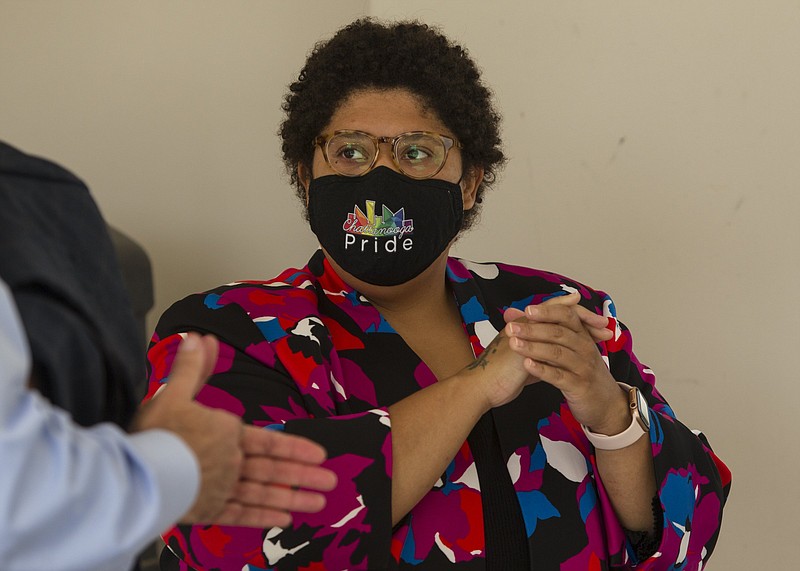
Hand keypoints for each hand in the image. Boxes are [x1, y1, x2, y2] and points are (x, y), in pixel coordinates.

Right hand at [133, 333, 336, 526]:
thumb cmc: (156, 431)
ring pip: (263, 494)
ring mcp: (222, 488)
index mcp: (227, 433)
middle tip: (331, 483)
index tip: (320, 455)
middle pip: (273, 470)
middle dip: (304, 476)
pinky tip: (283, 521)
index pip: (269, 441)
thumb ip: (192, 367)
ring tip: (318, 505)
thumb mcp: (174, 392)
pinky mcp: (207, 511)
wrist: (139, 472)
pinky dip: (262, 518)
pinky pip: (240, 515)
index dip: (296, 448)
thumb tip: (200, 337)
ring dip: (292, 499)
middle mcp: (231, 462)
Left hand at [502, 293, 628, 432]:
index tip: (527, 310)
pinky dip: (542, 369)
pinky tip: (527, 364)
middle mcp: (585, 347)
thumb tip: (512, 313)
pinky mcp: (579, 386)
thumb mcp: (566, 348)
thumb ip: (542, 329)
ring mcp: (583, 367)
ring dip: (533, 347)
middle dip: (533, 328)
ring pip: (557, 353)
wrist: (606, 404)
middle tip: (511, 327)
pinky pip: (558, 376)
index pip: (567, 315)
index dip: (547, 312)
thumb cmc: (580, 371)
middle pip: (558, 332)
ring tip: (513, 343)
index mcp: (582, 334)